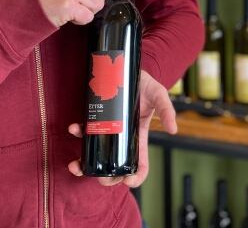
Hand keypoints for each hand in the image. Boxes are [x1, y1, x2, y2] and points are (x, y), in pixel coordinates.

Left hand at [67, 70, 176, 187]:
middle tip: (100, 178)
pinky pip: (84, 129)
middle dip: (106, 177)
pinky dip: (77, 132)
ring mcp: (106, 128)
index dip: (135, 177)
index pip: (139, 163)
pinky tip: (74, 128)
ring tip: (77, 165)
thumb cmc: (144, 84)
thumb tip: (173, 130)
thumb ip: (167, 110)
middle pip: (113, 164)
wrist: (127, 66)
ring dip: (84, 163)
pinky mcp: (95, 117)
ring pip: (95, 152)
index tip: (127, 181)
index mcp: (138, 137)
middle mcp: (120, 136)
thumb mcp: (159, 95)